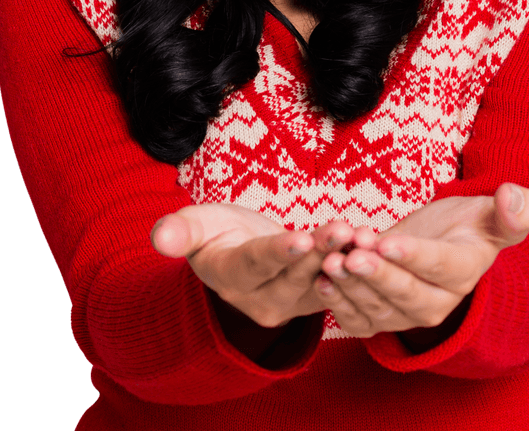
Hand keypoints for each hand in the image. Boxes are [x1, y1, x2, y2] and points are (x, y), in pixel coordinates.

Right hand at [151, 203, 357, 327]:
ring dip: (340, 259)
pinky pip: (333, 284)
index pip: (256, 265)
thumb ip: (179, 231)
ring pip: (317, 281)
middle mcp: (259, 299)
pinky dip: (351, 265)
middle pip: (293, 276)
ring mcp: (288, 303)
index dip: (278, 253)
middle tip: (342, 230)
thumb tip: (159, 237)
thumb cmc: (214, 232)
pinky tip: (368, 244)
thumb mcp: (194, 225)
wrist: (235, 251)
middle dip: (318, 252)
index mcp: (229, 277)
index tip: (300, 238)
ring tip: (358, 234)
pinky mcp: (311, 299)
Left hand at [314, 183, 528, 337]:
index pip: (439, 266)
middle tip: (352, 255)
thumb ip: (515, 209)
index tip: (386, 241)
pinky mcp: (382, 317)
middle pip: (406, 294)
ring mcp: (407, 314)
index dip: (413, 256)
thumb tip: (513, 197)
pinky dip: (340, 304)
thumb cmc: (467, 224)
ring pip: (378, 308)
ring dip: (352, 287)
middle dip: (378, 276)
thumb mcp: (492, 211)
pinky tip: (323, 281)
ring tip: (331, 262)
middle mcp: (438, 301)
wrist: (443, 244)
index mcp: (465, 271)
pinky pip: (361, 320)